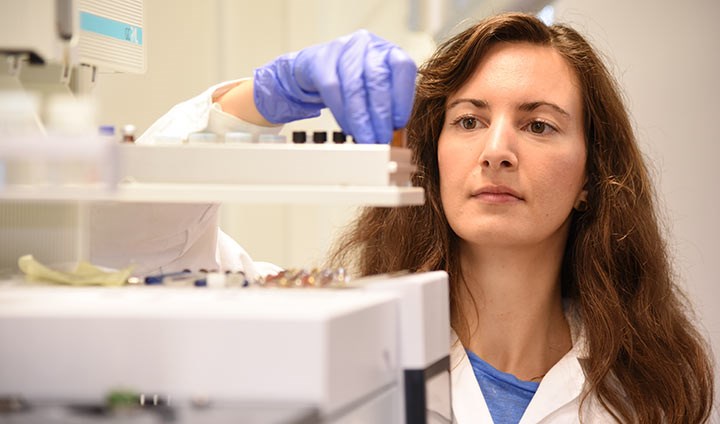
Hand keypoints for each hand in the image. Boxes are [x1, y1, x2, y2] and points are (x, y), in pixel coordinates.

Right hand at [253, 30, 416, 142]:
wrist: (316, 68)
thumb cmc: (353, 81)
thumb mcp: (376, 87)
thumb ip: (388, 104)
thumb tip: (394, 130)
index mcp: (387, 49)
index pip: (402, 66)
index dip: (403, 96)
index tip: (399, 123)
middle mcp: (367, 44)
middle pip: (377, 79)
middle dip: (381, 114)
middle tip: (382, 138)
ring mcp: (343, 49)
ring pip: (354, 86)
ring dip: (361, 119)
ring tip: (366, 139)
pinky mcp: (321, 61)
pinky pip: (332, 90)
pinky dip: (342, 114)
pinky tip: (349, 129)